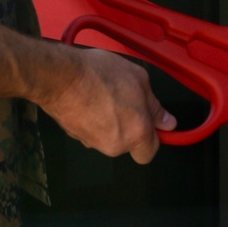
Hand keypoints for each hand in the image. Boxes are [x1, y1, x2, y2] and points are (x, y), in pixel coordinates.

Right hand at [42, 46, 176, 163]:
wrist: (60, 77)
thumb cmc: (101, 74)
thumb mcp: (138, 79)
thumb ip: (155, 106)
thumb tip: (168, 123)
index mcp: (136, 133)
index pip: (149, 152)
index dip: (151, 136)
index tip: (147, 119)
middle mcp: (115, 145)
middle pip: (127, 142)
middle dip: (128, 125)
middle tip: (124, 99)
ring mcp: (92, 143)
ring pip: (108, 136)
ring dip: (109, 121)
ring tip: (103, 95)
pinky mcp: (74, 136)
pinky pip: (90, 131)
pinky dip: (92, 119)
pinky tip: (88, 99)